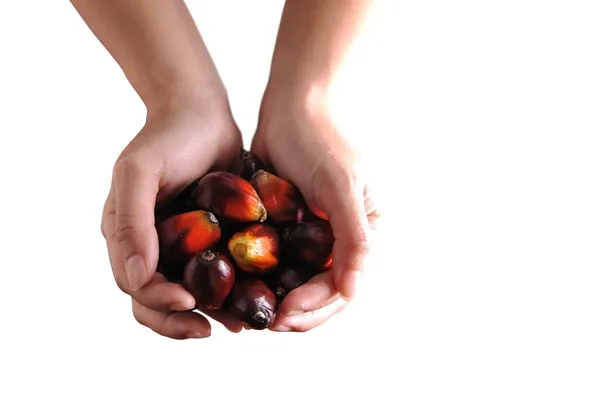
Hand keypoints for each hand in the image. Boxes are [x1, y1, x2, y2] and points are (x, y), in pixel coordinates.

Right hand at [101, 95, 244, 338]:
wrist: (202, 112)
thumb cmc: (166, 138)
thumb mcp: (139, 173)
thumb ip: (132, 224)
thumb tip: (137, 279)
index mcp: (124, 236)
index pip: (136, 285)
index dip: (158, 301)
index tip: (189, 302)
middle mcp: (150, 246)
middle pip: (157, 300)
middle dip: (180, 319)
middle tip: (208, 329)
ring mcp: (180, 245)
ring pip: (188, 293)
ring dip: (209, 313)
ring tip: (237, 324)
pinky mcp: (210, 239)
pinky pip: (217, 274)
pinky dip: (229, 292)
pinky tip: (250, 300)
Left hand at [251, 98, 379, 331]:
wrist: (291, 109)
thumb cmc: (320, 141)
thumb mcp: (341, 186)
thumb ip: (354, 238)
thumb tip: (354, 291)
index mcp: (366, 233)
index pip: (344, 285)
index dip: (316, 305)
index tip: (285, 315)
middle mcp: (342, 241)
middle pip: (323, 293)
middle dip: (298, 312)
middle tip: (268, 323)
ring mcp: (314, 238)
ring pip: (300, 284)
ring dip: (280, 302)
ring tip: (256, 314)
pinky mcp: (288, 231)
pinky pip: (279, 265)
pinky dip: (266, 280)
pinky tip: (245, 289)